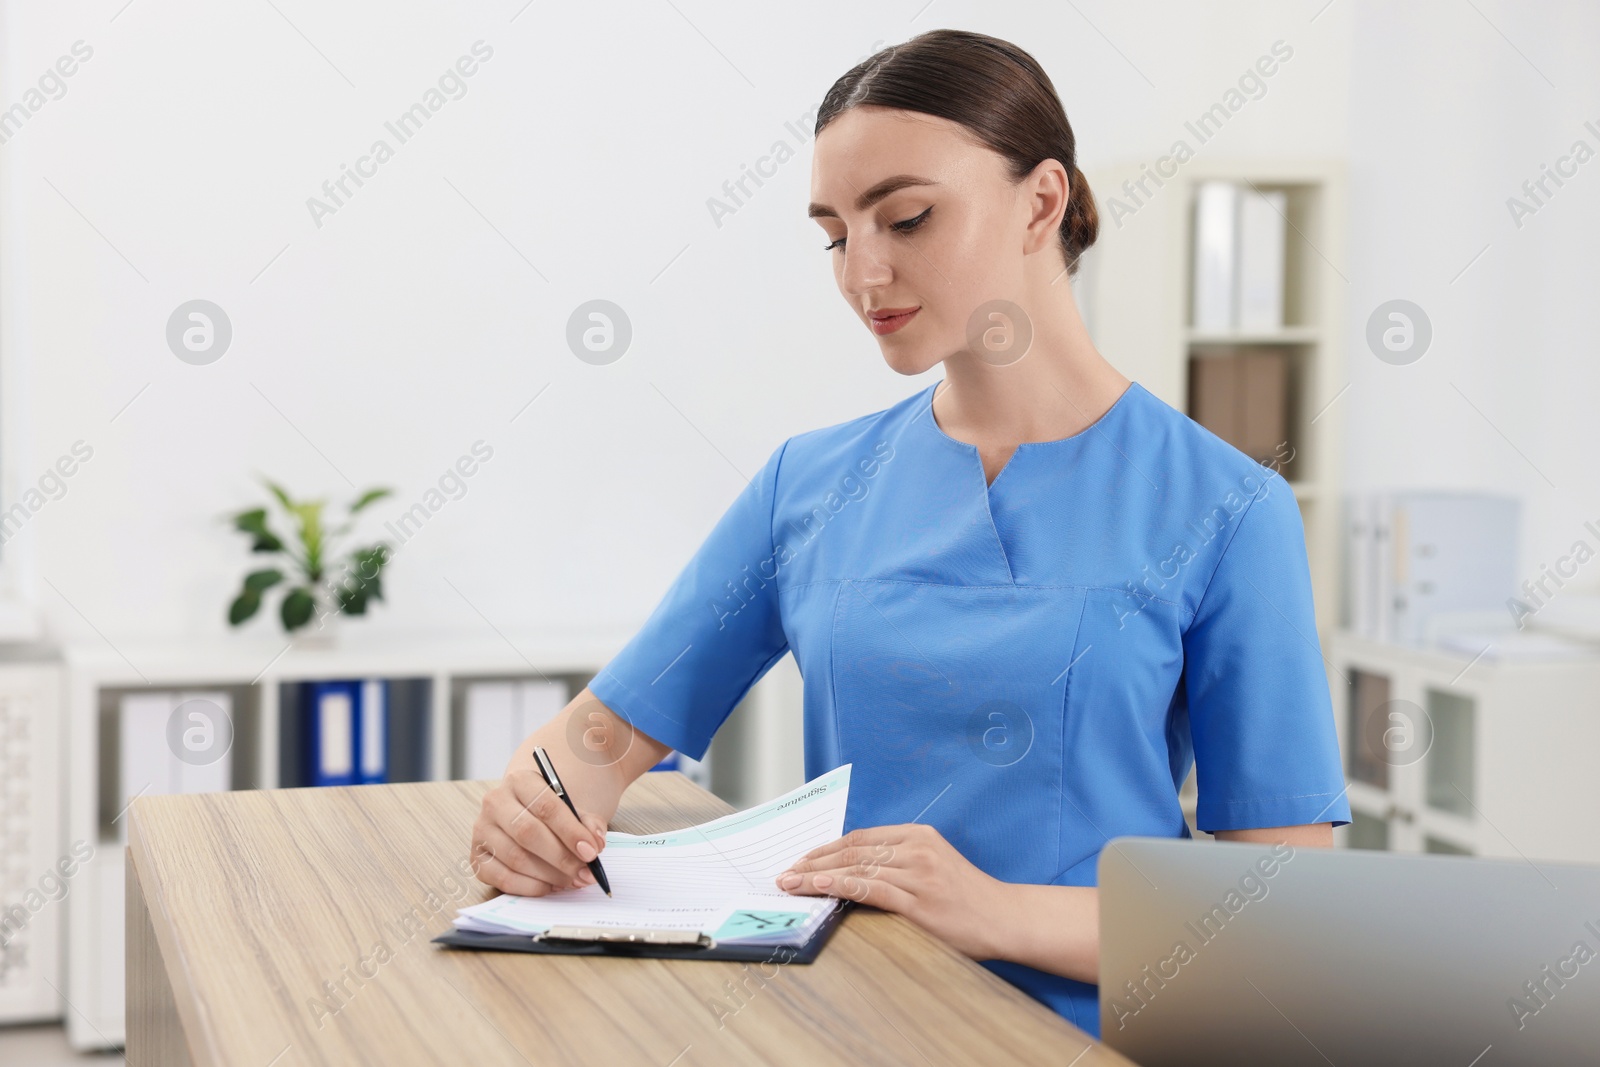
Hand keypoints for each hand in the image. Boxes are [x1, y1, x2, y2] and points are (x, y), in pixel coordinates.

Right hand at [469, 769, 608, 896]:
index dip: (571, 832)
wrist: (526, 814)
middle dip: (562, 858)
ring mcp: (482, 830)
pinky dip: (530, 887)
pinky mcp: (476, 857)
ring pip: (516, 858)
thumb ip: (588, 823)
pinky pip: (502, 878)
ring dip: (549, 875)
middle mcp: (495, 802)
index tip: (592, 852)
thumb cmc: (551, 813)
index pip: (546, 807)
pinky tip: (550, 886)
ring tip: (572, 881)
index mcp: (520, 781)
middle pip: (528, 833)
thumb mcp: (572, 809)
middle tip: (585, 873)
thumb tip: (595, 843)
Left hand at [774, 824, 1006, 959]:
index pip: (860, 837)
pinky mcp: (920, 901)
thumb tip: (849, 872)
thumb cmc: (967, 898)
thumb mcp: (931, 867)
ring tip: (791, 884)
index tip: (800, 861)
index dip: (825, 849)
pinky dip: (841, 887)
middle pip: (853, 850)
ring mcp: (919, 873)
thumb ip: (897, 864)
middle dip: (813, 862)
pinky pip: (871, 889)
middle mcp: (917, 849)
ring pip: (857, 869)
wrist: (1005, 919)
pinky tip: (819, 888)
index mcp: (918, 835)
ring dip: (817, 876)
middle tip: (785, 873)